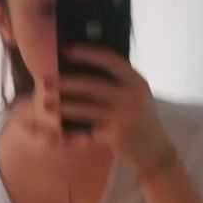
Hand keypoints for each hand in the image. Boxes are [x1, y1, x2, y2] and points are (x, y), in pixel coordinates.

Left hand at [43, 44, 172, 173]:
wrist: (156, 153)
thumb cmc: (142, 122)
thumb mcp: (138, 97)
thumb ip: (119, 83)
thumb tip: (83, 68)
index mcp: (136, 81)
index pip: (110, 59)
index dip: (86, 53)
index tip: (66, 49)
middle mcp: (131, 96)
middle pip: (92, 84)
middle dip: (66, 82)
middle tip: (46, 80)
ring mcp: (123, 116)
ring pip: (85, 107)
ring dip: (63, 105)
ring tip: (46, 104)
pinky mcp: (116, 135)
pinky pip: (87, 129)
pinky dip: (71, 129)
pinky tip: (59, 129)